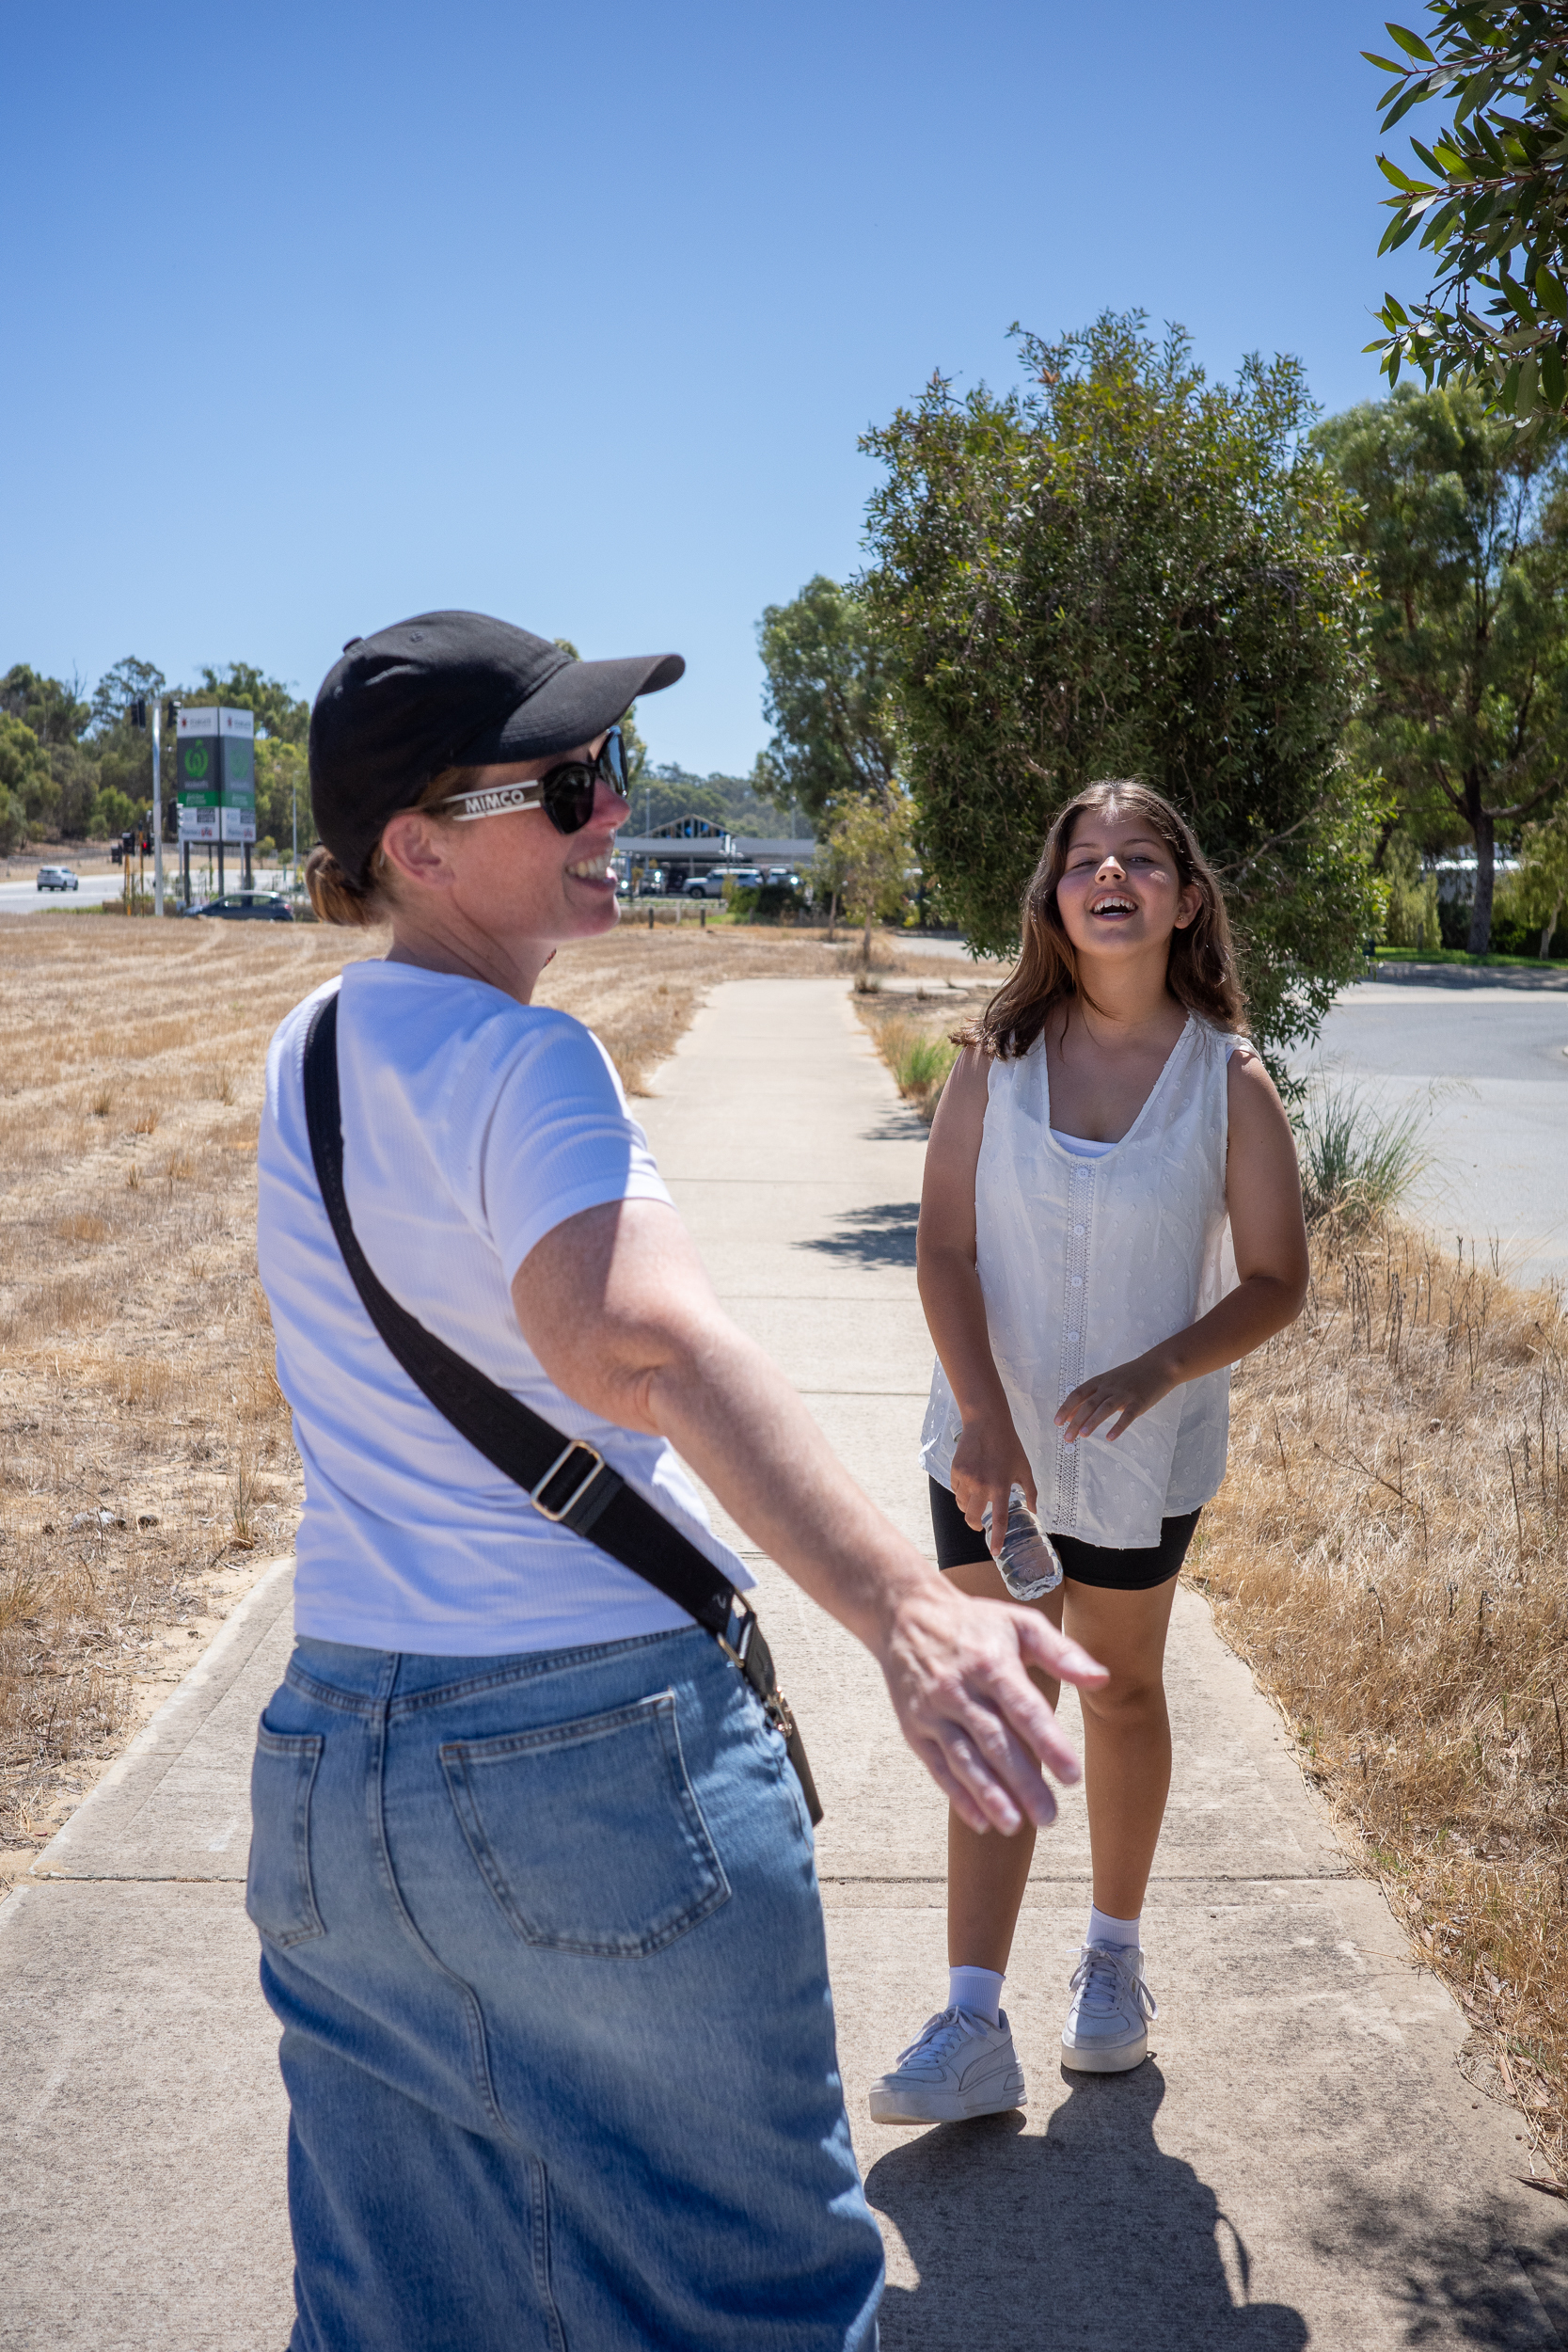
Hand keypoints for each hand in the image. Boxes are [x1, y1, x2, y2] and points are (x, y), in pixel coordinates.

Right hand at [875, 1576, 1107, 1834]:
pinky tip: (980, 1821)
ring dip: (989, 1795)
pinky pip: (938, 1766)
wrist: (905, 1614)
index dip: (1047, 1743)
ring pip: (964, 1759)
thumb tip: (1101, 1678)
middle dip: (1022, 1782)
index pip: (1023, 1708)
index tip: (1071, 1776)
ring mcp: (933, 1711)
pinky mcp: (914, 1728)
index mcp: (990, 1663)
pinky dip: (958, 1795)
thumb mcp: (1019, 1623)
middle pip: (994, 1742)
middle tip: (1050, 1816)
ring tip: (1016, 1825)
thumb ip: (1061, 1653)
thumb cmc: (976, 1623)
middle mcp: (959, 1689)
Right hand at [950, 1413, 1035, 1557]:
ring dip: (969, 1508)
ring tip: (977, 1499)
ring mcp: (967, 1478)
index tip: (995, 1552)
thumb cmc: (1009, 1445)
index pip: (1000, 1519)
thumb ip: (1031, 1491)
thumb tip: (1034, 1511)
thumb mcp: (1024, 1468)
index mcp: (1001, 1486)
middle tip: (981, 1524)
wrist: (986, 1423)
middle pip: (973, 1517)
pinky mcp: (956, 1470)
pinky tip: (970, 1482)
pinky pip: (956, 1489)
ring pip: (963, 1505)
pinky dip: (962, 1491)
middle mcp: (982, 1485)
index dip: (997, 1537)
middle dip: (976, 1525)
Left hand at [1054, 1348, 1175, 1443]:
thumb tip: (1069, 1416)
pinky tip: (1110, 1438)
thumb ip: (1089, 1398)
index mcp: (1100, 1381)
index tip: (1057, 1423)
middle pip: (1088, 1404)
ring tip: (1082, 1435)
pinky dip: (1118, 1427)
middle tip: (1067, 1438)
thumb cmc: (1130, 1377)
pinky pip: (1128, 1415)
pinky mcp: (1139, 1402)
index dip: (1066, 1408)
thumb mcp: (1107, 1383)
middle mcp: (1109, 1386)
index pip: (1077, 1394)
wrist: (1159, 1366)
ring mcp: (1125, 1394)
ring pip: (1105, 1408)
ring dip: (1092, 1421)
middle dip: (1075, 1421)